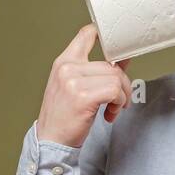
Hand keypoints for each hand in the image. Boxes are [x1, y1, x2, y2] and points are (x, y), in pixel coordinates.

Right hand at [35, 23, 132, 146]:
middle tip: (118, 101)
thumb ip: (97, 72)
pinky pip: (114, 91)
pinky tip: (110, 114)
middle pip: (111, 64)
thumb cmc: (64, 116)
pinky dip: (119, 104)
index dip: (108, 40)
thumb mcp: (77, 87)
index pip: (88, 34)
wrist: (51, 140)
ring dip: (121, 96)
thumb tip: (123, 60)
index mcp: (64, 62)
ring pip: (116, 77)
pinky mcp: (83, 96)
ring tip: (112, 108)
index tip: (118, 56)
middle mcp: (67, 67)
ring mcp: (73, 81)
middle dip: (122, 84)